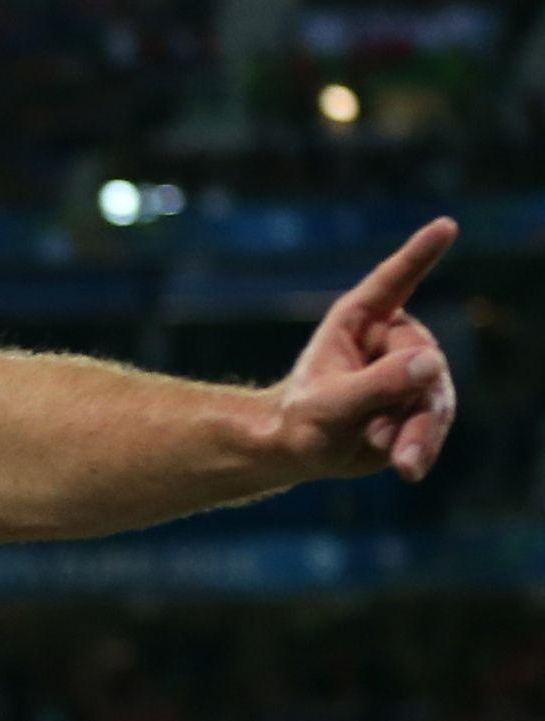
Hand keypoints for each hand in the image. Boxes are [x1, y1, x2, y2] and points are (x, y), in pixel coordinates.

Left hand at [272, 218, 458, 483]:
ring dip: (417, 433)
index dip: (419, 255)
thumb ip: (377, 384)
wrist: (300, 451)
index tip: (445, 224)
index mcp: (360, 321)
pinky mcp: (419, 403)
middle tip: (380, 437)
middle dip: (407, 404)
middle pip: (424, 362)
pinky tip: (408, 470)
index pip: (394, 282)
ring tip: (399, 464)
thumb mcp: (331, 405)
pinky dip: (420, 447)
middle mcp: (392, 340)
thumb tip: (432, 361)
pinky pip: (434, 424)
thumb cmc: (301, 419)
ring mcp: (410, 371)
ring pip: (435, 399)